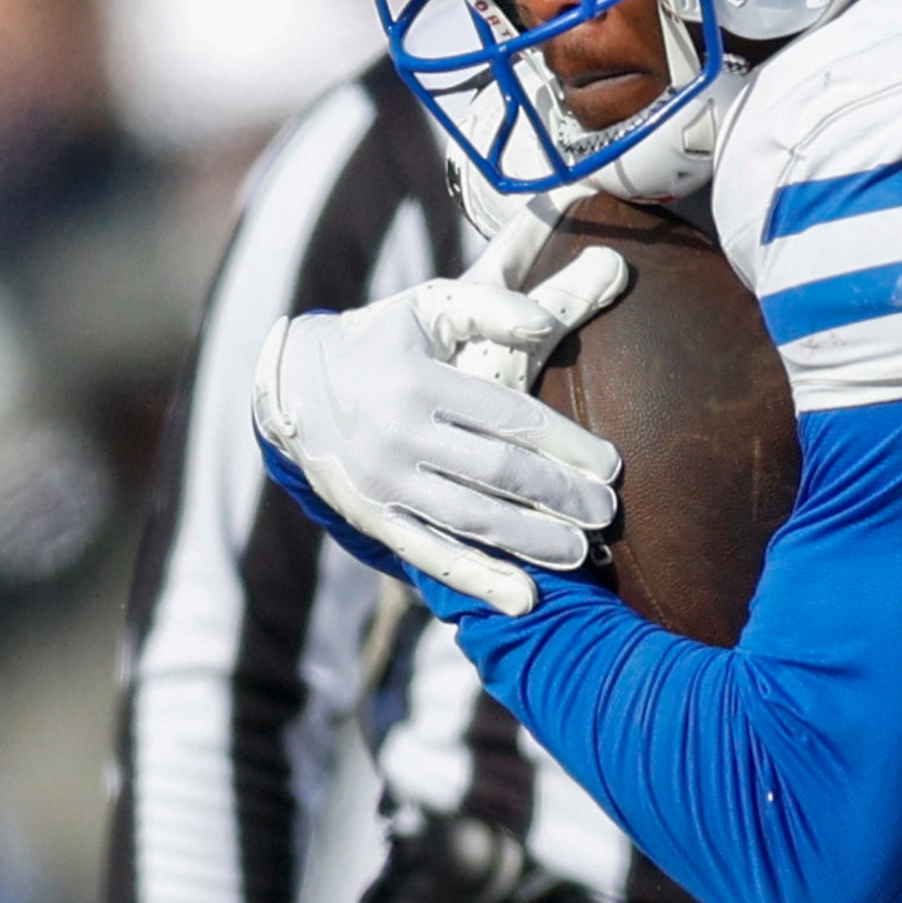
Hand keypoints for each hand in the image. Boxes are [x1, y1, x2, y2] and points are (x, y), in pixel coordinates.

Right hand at [251, 194, 629, 614]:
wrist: (290, 384)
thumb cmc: (384, 338)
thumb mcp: (432, 304)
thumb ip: (493, 306)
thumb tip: (545, 324)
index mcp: (418, 381)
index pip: (511, 418)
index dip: (567, 445)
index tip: (611, 466)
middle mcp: (397, 436)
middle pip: (498, 474)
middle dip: (560, 496)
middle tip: (607, 513)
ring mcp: (380, 483)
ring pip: (470, 521)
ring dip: (531, 542)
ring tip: (580, 554)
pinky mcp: (369, 518)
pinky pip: (429, 555)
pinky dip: (478, 579)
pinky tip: (522, 598)